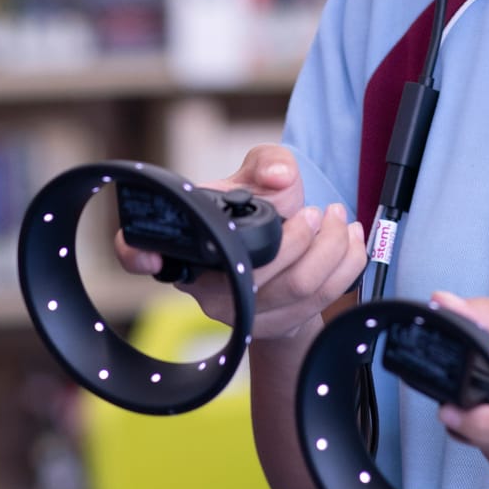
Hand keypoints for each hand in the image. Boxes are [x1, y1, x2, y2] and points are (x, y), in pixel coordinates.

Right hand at [112, 145, 366, 341]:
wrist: (286, 258)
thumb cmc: (260, 211)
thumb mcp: (256, 176)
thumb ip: (267, 161)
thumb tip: (281, 175)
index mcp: (186, 247)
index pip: (139, 254)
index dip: (137, 255)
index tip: (148, 254)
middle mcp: (205, 287)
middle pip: (254, 275)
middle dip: (301, 237)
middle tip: (316, 211)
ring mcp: (242, 315)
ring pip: (296, 289)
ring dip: (331, 249)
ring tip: (337, 218)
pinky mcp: (279, 327)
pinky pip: (323, 302)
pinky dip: (348, 265)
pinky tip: (351, 239)